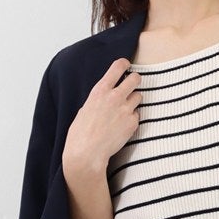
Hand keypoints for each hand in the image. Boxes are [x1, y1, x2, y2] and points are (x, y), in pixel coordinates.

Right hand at [62, 58, 141, 182]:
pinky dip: (132, 118)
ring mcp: (125, 110)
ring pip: (139, 96)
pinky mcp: (132, 123)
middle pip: (135, 78)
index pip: (117, 68)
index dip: (124, 64)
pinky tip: (122, 126)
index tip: (126, 64)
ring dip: (133, 100)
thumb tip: (106, 98)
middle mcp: (115, 97)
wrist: (87, 153)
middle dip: (135, 80)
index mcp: (100, 91)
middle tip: (132, 84)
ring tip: (123, 110)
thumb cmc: (80, 134)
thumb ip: (99, 100)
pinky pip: (137, 114)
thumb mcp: (85, 109)